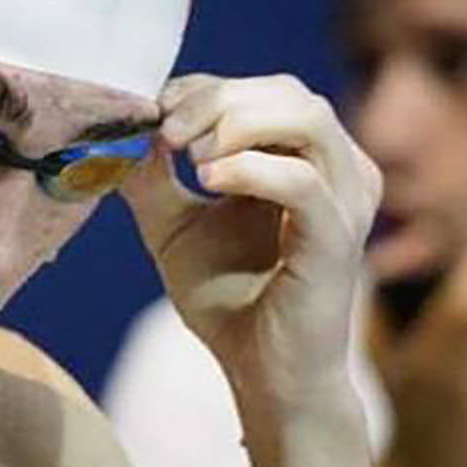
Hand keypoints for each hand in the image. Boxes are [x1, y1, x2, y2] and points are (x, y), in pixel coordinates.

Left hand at [121, 73, 381, 402]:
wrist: (264, 378)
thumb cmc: (231, 302)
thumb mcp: (174, 227)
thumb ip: (152, 177)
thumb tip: (121, 129)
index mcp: (309, 160)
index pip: (266, 91)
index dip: (208, 89)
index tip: (156, 112)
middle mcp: (340, 171)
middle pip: (288, 93)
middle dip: (218, 100)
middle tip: (167, 130)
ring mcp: (345, 202)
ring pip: (307, 120)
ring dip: (236, 123)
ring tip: (187, 153)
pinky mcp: (337, 240)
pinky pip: (302, 182)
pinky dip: (249, 169)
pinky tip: (207, 180)